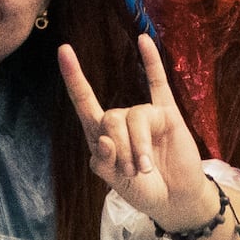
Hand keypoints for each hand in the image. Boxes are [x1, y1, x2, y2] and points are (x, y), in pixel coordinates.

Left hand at [60, 27, 228, 239]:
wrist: (175, 199)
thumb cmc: (143, 190)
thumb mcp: (116, 184)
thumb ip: (105, 163)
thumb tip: (103, 139)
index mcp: (101, 135)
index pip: (84, 102)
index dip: (74, 78)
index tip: (64, 50)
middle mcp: (121, 120)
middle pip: (110, 117)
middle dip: (121, 149)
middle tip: (133, 173)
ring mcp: (145, 115)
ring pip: (135, 117)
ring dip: (139, 147)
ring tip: (146, 168)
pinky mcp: (167, 114)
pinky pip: (158, 84)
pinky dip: (151, 61)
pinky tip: (143, 40)